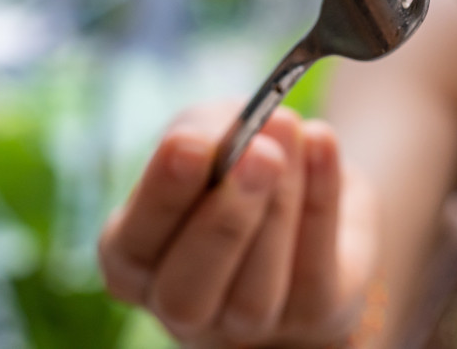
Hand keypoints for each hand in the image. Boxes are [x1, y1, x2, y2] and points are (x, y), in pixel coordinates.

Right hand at [97, 103, 377, 346]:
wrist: (311, 191)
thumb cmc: (237, 161)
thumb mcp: (208, 133)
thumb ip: (204, 131)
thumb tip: (227, 137)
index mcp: (135, 262)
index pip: (133, 245)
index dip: (163, 196)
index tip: (192, 144)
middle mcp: (181, 307)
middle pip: (186, 293)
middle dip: (225, 221)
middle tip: (261, 154)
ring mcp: (245, 325)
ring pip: (254, 294)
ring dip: (281, 209)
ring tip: (295, 138)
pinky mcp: (310, 317)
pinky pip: (313, 273)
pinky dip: (322, 204)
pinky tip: (322, 144)